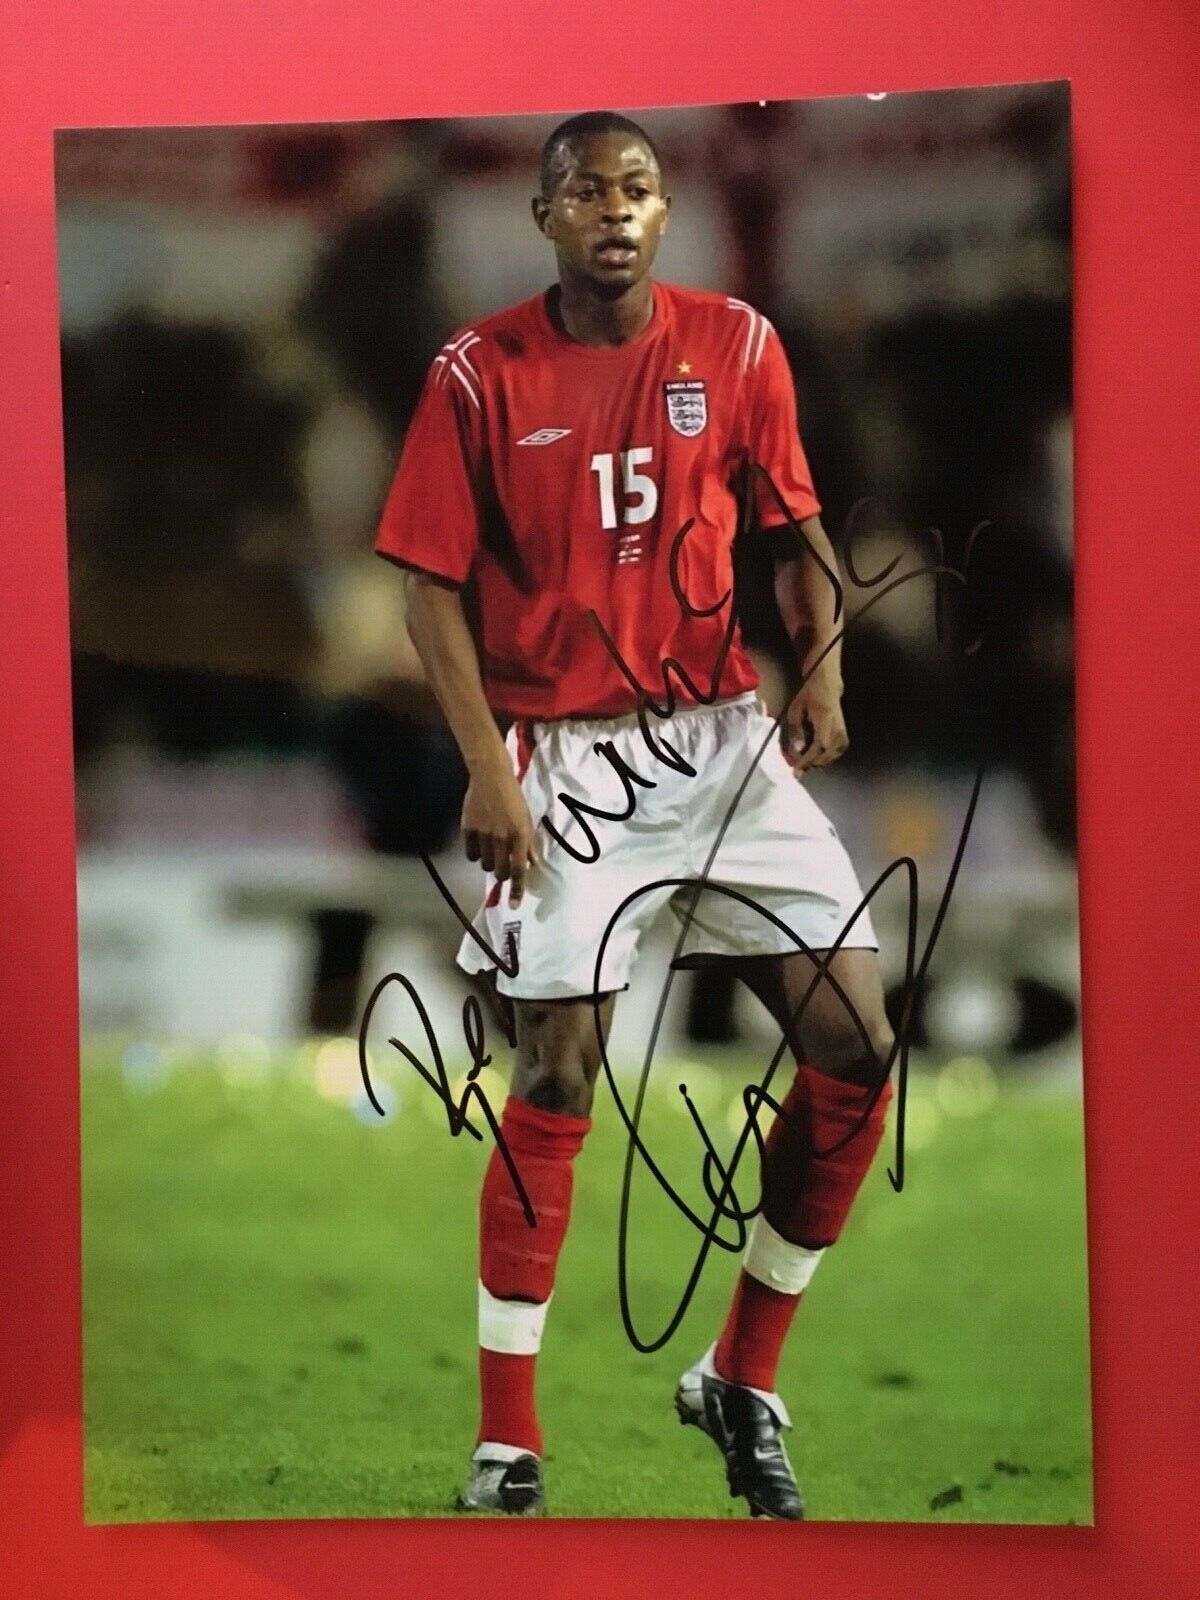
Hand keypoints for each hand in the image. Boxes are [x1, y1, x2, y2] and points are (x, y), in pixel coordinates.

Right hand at [462, 757, 540, 906]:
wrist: (491, 776)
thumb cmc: (514, 797)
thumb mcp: (527, 820)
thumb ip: (528, 843)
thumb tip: (531, 864)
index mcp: (520, 836)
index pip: (519, 870)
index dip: (517, 890)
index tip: (515, 906)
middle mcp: (502, 838)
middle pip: (499, 872)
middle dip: (502, 874)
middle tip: (502, 867)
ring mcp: (483, 834)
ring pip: (484, 865)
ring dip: (488, 862)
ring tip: (490, 850)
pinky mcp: (468, 829)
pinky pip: (470, 854)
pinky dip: (474, 854)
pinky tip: (478, 844)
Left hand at [783, 677, 848, 772]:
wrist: (825, 683)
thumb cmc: (808, 694)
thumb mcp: (795, 710)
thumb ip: (796, 732)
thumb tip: (797, 751)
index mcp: (825, 721)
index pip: (819, 747)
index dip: (807, 760)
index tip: (796, 769)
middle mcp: (837, 728)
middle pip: (827, 755)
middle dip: (810, 763)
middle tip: (796, 765)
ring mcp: (843, 731)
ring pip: (833, 755)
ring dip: (818, 761)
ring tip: (804, 761)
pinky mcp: (844, 734)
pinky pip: (837, 752)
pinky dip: (826, 757)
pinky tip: (816, 756)